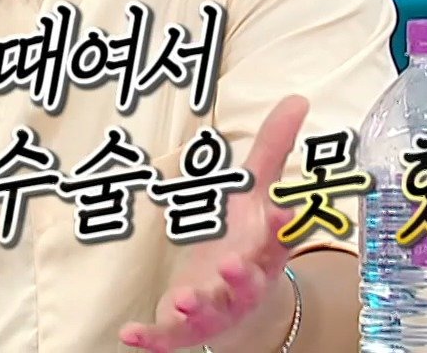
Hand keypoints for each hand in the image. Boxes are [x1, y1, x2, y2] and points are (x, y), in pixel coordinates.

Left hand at [120, 95, 311, 352]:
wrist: (237, 302)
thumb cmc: (245, 240)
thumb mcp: (255, 192)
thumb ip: (272, 148)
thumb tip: (297, 98)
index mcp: (265, 250)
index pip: (278, 238)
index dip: (280, 226)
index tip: (279, 210)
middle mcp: (244, 283)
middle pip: (248, 283)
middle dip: (240, 277)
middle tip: (231, 265)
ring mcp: (216, 309)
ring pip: (211, 313)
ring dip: (197, 307)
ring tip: (182, 300)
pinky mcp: (187, 328)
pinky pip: (171, 338)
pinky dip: (153, 339)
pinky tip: (129, 333)